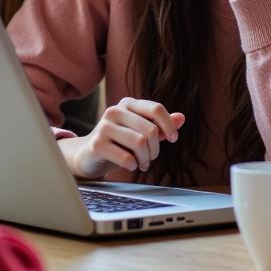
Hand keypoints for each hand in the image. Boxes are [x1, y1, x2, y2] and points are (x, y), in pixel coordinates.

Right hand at [58, 98, 184, 178]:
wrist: (88, 155)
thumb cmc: (119, 142)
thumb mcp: (140, 131)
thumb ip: (160, 125)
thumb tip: (182, 118)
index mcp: (128, 104)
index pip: (156, 108)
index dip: (169, 125)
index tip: (174, 138)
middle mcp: (115, 111)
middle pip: (150, 130)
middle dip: (155, 149)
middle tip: (150, 158)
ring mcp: (104, 126)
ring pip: (140, 143)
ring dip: (145, 159)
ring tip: (141, 163)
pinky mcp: (97, 144)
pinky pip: (126, 157)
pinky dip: (133, 165)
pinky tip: (130, 166)